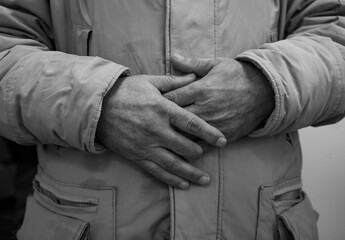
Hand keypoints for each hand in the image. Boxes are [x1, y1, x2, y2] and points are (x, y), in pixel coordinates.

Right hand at [96, 74, 226, 188]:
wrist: (97, 107)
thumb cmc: (126, 91)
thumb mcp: (150, 81)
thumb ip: (174, 82)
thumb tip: (195, 76)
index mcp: (162, 109)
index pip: (192, 124)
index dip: (210, 133)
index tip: (223, 141)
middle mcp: (156, 130)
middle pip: (186, 146)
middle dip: (200, 152)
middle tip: (209, 153)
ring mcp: (146, 145)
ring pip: (173, 163)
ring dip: (191, 173)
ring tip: (205, 180)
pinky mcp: (136, 156)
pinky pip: (156, 171)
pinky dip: (171, 179)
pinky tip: (183, 184)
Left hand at [164, 54, 274, 149]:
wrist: (265, 91)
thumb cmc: (237, 76)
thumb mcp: (216, 64)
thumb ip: (192, 64)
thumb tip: (172, 57)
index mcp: (200, 89)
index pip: (170, 98)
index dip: (159, 102)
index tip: (152, 104)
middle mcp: (205, 108)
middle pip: (174, 118)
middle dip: (162, 121)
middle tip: (153, 122)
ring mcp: (214, 123)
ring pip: (185, 134)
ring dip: (174, 136)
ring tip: (162, 137)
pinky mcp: (223, 135)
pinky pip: (202, 145)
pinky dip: (191, 147)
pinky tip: (181, 148)